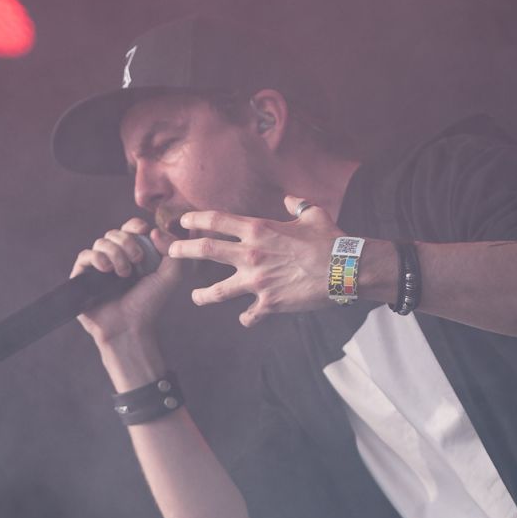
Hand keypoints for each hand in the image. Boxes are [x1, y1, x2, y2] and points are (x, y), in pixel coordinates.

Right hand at [70, 217, 181, 344]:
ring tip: (123, 273)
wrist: (129, 327)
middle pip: (115, 232)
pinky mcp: (82, 276)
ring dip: (115, 253)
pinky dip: (96, 257)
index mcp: (133, 255)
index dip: (135, 226)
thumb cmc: (149, 305)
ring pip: (101, 242)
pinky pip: (85, 255)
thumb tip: (154, 229)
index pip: (130, 229)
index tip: (143, 231)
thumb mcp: (170, 277)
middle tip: (137, 260)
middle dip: (127, 242)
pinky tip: (106, 269)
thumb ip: (171, 250)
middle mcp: (114, 258)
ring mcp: (98, 267)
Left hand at [168, 196, 338, 328]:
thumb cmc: (331, 240)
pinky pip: (249, 315)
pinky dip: (247, 317)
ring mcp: (257, 281)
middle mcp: (251, 254)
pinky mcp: (268, 303)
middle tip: (171, 252)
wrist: (345, 269)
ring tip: (196, 297)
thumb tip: (290, 199)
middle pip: (205, 250)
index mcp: (259, 230)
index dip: (196, 220)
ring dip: (202, 295)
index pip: (217, 221)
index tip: (184, 221)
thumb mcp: (313, 214)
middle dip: (182, 250)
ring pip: (216, 292)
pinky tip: (247, 318)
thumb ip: (297, 205)